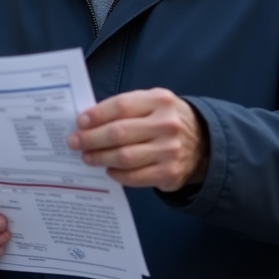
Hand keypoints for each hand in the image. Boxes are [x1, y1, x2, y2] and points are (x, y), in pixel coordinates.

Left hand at [67, 88, 207, 192]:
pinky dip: (117, 174)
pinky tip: (108, 169)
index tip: (79, 122)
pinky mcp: (169, 173)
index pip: (120, 106)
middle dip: (91, 138)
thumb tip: (89, 121)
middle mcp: (166, 124)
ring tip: (87, 157)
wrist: (203, 144)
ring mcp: (169, 150)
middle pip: (119, 133)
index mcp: (160, 101)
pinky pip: (134, 176)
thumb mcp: (153, 103)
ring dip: (100, 158)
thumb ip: (126, 108)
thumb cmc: (166, 120)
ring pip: (124, 157)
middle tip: (74, 142)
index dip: (96, 115)